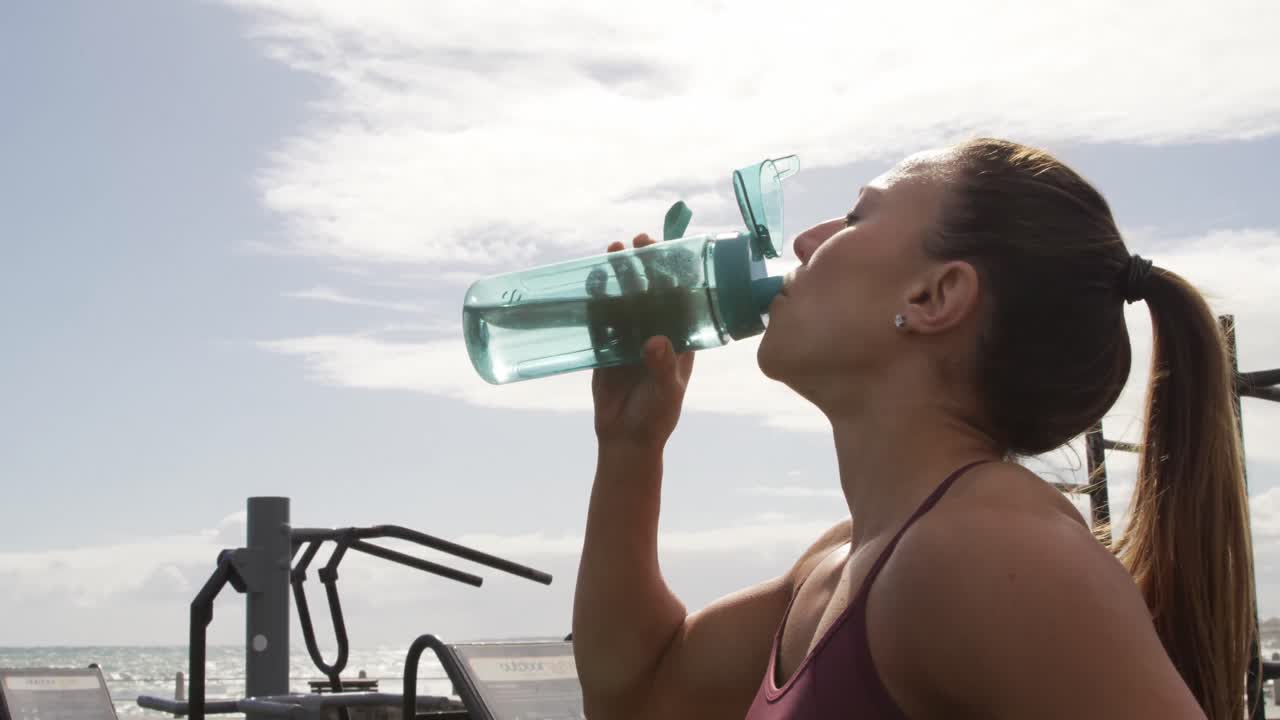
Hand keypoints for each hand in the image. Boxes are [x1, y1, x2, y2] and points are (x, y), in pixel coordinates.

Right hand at [591, 234, 695, 450]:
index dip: (676, 272)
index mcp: (681, 338)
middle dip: (645, 265)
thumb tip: (656, 341)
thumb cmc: (657, 416)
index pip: (682, 297)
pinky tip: (591, 282)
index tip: (670, 249)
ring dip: (619, 276)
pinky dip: (596, 299)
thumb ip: (663, 367)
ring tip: (613, 251)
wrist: (626, 439)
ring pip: (625, 298)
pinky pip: (601, 318)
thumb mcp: (667, 392)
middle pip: (651, 290)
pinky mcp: (606, 346)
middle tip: (638, 241)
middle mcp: (657, 330)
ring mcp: (630, 336)